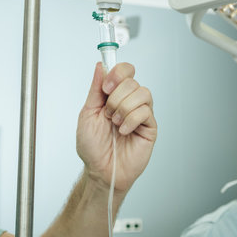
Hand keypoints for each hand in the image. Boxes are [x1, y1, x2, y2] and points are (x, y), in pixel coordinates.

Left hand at [76, 62, 156, 192]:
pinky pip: (146, 111)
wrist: (100, 170)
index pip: (123, 71)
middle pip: (132, 80)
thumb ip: (95, 90)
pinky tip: (124, 131)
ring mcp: (140, 113)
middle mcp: (128, 101)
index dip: (117, 73)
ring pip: (142, 93)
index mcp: (113, 95)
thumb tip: (100, 67)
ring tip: (115, 123)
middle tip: (108, 113)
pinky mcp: (149, 127)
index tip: (106, 87)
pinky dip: (131, 120)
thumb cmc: (93, 147)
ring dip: (124, 108)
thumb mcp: (87, 114)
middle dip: (115, 97)